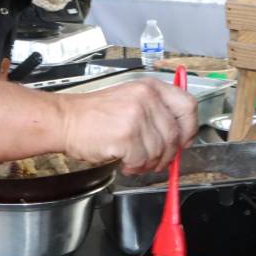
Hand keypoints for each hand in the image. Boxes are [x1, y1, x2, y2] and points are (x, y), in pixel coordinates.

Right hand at [59, 79, 197, 174]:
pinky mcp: (127, 135)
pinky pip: (143, 160)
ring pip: (159, 151)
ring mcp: (137, 116)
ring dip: (148, 163)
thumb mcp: (130, 99)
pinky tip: (125, 162)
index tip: (183, 140)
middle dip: (167, 155)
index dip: (189, 128)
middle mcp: (146, 98)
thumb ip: (156, 112)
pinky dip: (135, 167)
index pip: (188, 106)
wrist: (66, 120)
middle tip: (156, 161)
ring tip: (133, 160)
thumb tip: (178, 138)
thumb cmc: (94, 114)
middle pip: (175, 135)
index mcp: (150, 88)